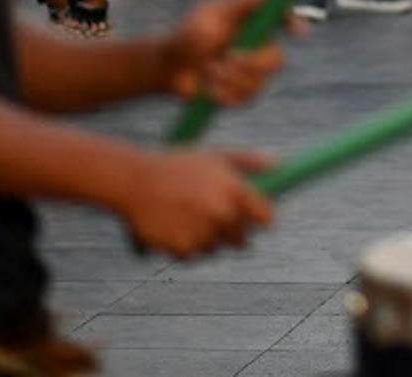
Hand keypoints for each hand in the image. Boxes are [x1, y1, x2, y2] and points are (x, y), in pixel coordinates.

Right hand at [117, 149, 274, 257]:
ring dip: (208, 240)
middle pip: (242, 238)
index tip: (259, 221)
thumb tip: (277, 164)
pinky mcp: (183, 249)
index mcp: (235, 190)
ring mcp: (203, 233)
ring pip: (216, 248)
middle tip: (215, 219)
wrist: (134, 181)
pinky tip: (175, 228)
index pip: (265, 217)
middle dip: (233, 232)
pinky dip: (186, 247)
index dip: (263, 220)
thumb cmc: (176, 165)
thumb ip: (248, 161)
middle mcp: (223, 214)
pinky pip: (193, 256)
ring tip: (189, 218)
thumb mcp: (214, 155)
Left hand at [164, 0, 293, 104]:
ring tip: (208, 70)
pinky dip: (224, 93)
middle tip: (231, 58)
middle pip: (277, 59)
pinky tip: (209, 88)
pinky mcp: (243, 94)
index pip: (284, 19)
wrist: (169, 67)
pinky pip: (245, 98)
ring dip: (229, 78)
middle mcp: (258, 47)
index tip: (297, 33)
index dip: (295, 23)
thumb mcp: (214, 13)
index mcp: (254, 23)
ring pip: (259, 82)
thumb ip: (244, 1)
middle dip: (253, 62)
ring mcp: (252, 73)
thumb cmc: (189, 34)